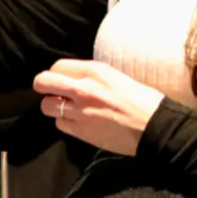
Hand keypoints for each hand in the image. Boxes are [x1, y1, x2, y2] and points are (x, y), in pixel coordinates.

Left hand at [33, 59, 165, 156]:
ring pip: (47, 106)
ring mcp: (80, 111)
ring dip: (53, 107)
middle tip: (51, 92)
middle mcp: (83, 88)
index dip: (55, 73)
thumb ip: (93, 77)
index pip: (57, 66)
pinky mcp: (81, 131)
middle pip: (43, 82)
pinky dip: (65, 122)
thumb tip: (75, 80)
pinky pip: (59, 124)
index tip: (59, 79)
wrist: (154, 127)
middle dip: (43, 86)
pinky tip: (78, 122)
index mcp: (95, 71)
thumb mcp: (116, 77)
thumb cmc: (142, 100)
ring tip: (66, 109)